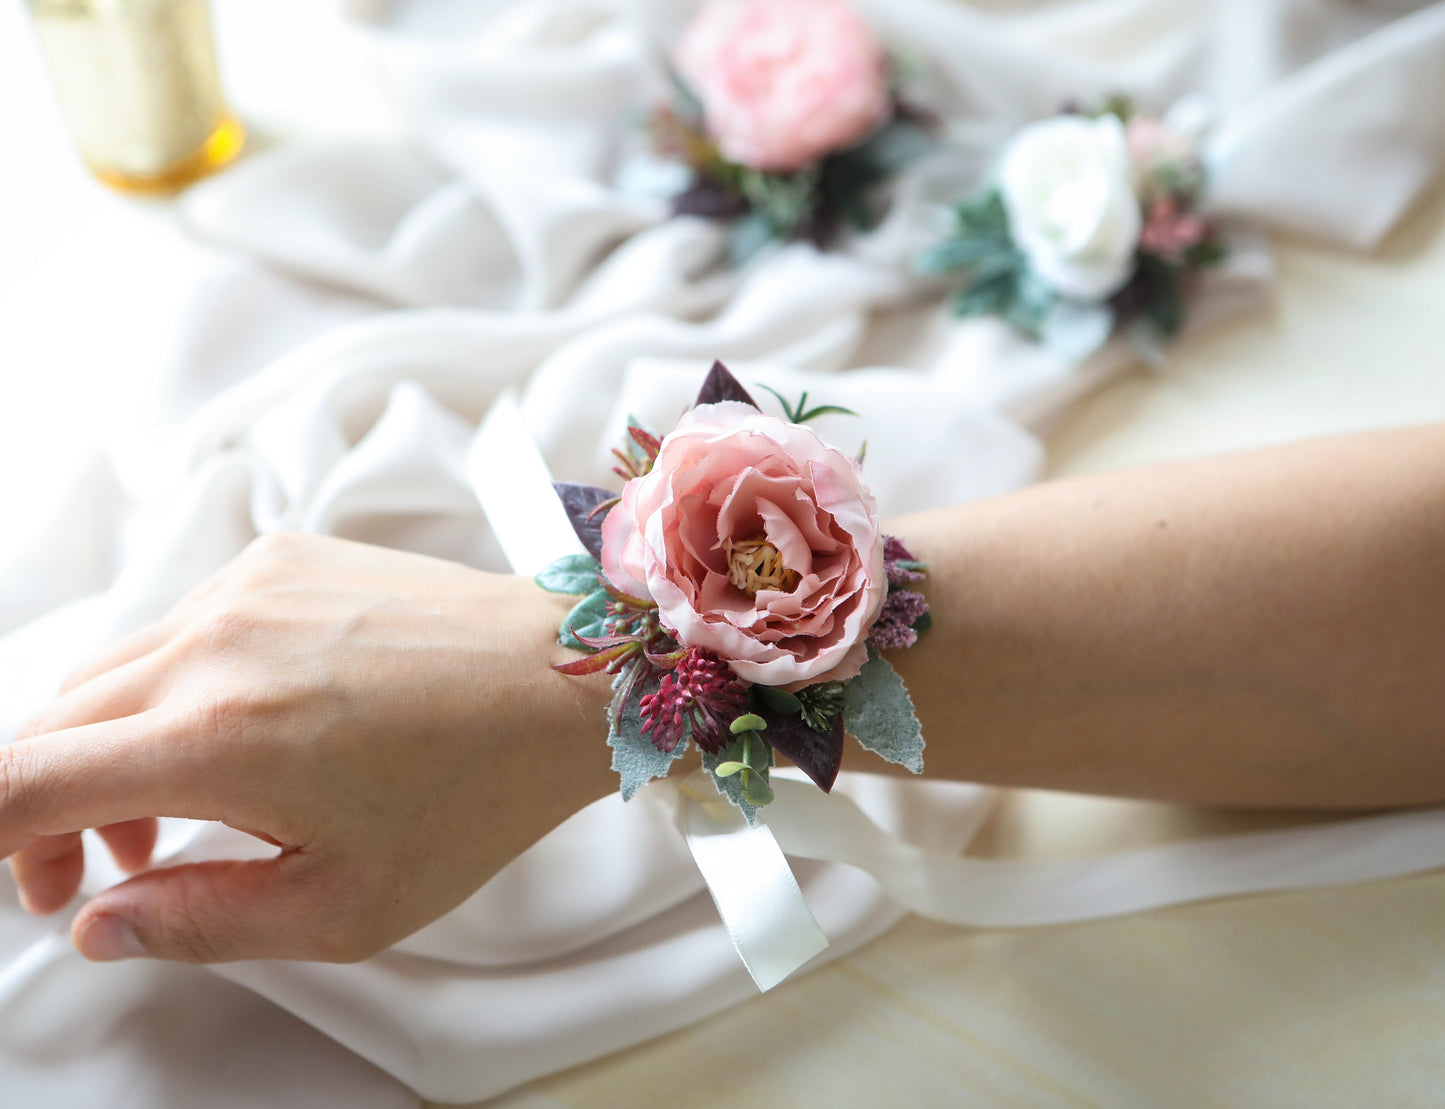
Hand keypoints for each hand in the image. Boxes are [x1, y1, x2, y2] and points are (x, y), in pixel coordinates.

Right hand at [2, 534, 611, 962]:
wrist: (566, 677)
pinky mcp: (281, 557)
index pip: (20, 780)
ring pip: (112, 672)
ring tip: (187, 810)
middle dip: (51, 809)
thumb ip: (199, 922)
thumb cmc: (478, 791)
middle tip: (106, 870)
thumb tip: (100, 921)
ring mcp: (246, 584)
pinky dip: (174, 685)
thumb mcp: (344, 905)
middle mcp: (214, 641)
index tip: (28, 875)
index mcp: (217, 737)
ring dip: (114, 746)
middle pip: (53, 724)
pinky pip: (181, 624)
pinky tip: (243, 729)